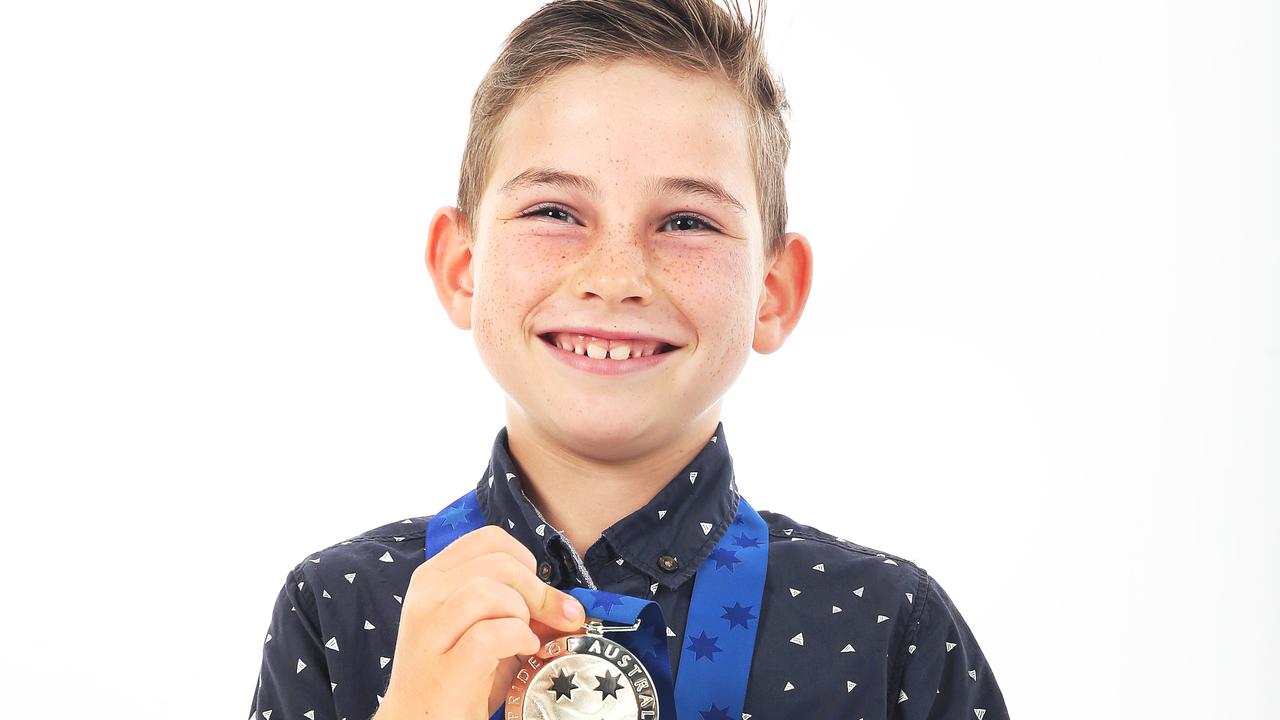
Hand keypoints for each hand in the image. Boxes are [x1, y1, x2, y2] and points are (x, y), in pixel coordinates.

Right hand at [377, 524, 586, 718]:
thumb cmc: (456, 677)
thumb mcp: (486, 631)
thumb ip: (521, 610)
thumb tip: (568, 605)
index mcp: (434, 578)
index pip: (489, 539)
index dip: (526, 560)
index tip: (536, 591)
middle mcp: (426, 596)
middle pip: (500, 563)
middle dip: (536, 590)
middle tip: (547, 620)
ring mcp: (430, 631)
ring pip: (493, 592)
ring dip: (523, 615)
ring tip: (524, 639)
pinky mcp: (445, 668)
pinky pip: (494, 633)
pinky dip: (519, 638)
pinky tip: (522, 652)